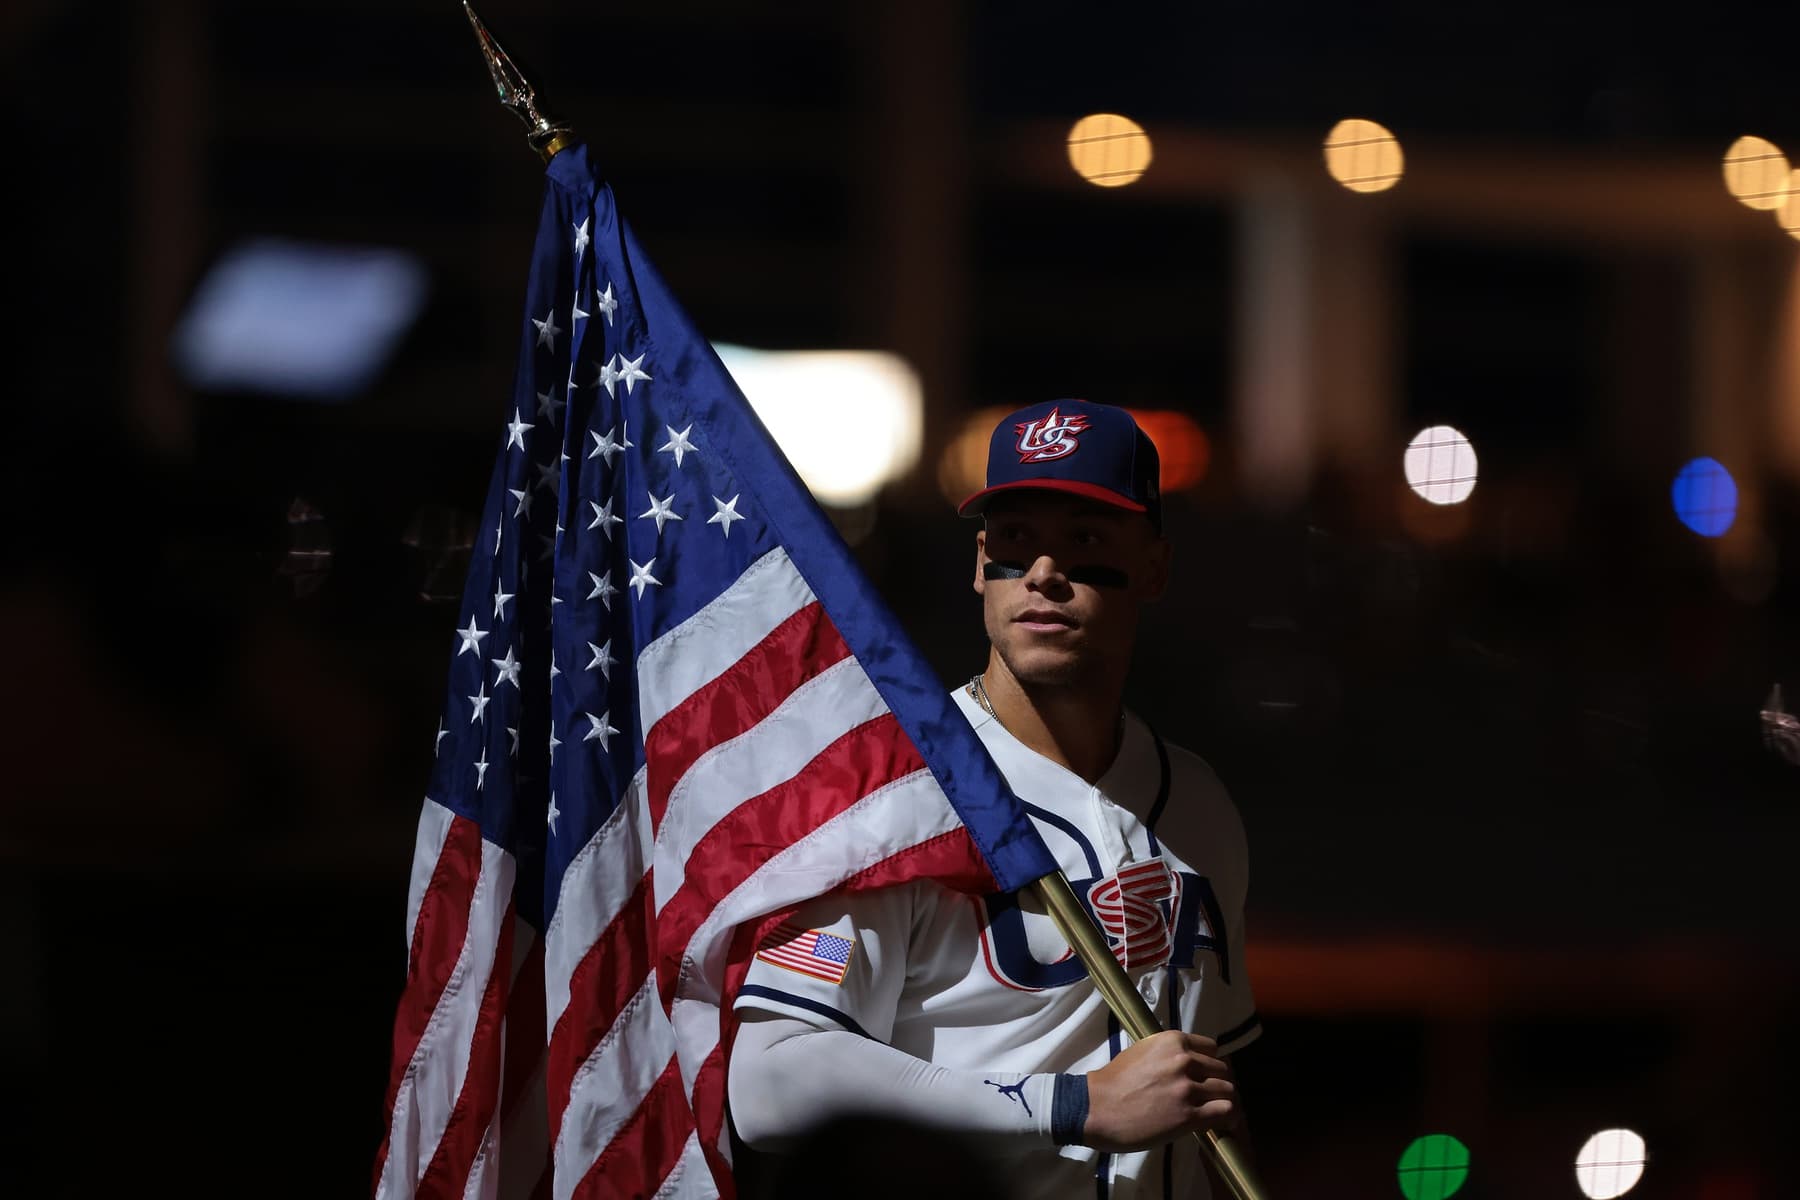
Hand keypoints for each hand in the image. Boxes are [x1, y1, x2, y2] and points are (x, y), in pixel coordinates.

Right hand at [1080, 1031, 1236, 1152]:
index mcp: (1173, 1041)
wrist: (1096, 1107)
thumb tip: (1190, 1065)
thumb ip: (1169, 1055)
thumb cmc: (1114, 1081)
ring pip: (1228, 1090)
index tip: (1205, 1076)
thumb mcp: (1143, 1052)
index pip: (1212, 1049)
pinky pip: (1225, 1111)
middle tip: (1209, 1097)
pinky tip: (1221, 1123)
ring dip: (1223, 1101)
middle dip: (1218, 1084)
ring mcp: (1188, 1088)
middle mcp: (1184, 1060)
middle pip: (1223, 1070)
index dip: (1210, 1065)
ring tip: (1215, 1112)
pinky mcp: (1189, 1115)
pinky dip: (1227, 1117)